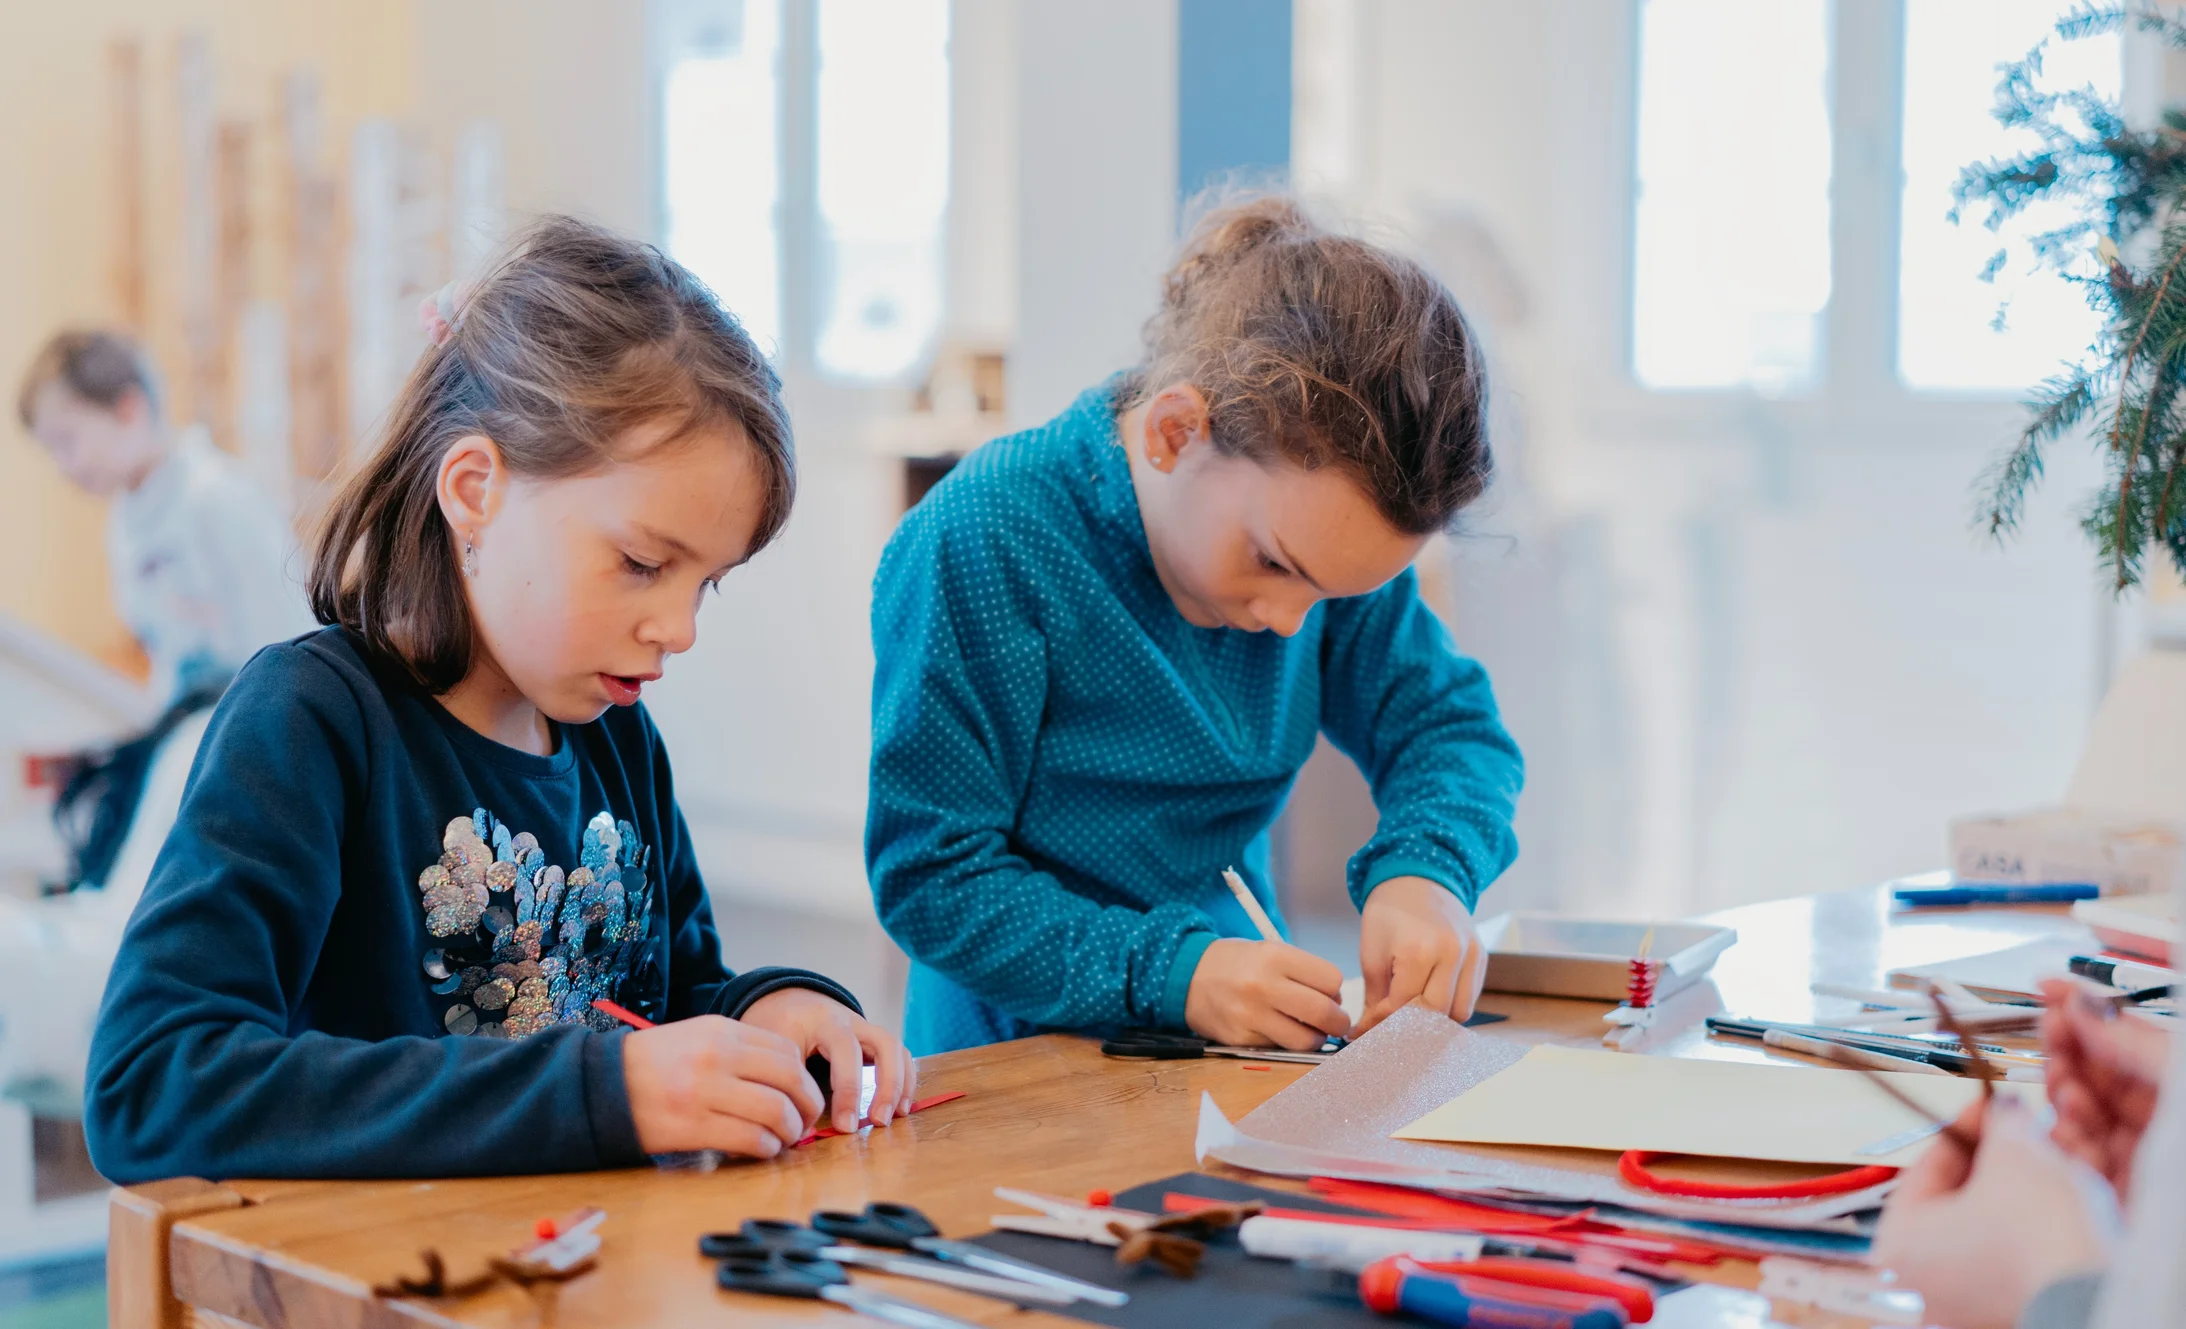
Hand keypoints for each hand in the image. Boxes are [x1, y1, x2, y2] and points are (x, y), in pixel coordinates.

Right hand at [621, 1015, 823, 1157]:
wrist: (602, 1085)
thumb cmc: (655, 1064)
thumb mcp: (697, 1037)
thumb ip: (739, 1049)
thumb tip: (786, 1079)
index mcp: (722, 1031)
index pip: (786, 1051)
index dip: (806, 1078)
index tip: (805, 1096)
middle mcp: (719, 1056)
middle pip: (790, 1080)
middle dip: (808, 1105)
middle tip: (805, 1122)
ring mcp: (706, 1091)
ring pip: (776, 1111)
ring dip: (790, 1131)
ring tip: (784, 1139)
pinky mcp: (694, 1126)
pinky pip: (750, 1138)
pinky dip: (766, 1148)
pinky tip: (761, 1150)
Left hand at [741, 988, 916, 1134]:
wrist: (787, 1002)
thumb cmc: (777, 1027)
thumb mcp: (771, 1046)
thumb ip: (782, 1078)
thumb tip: (794, 1123)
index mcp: (823, 1020)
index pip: (845, 1051)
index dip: (848, 1090)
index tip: (846, 1126)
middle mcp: (851, 1021)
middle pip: (883, 1044)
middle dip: (885, 1086)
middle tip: (878, 1122)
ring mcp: (866, 1029)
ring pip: (896, 1048)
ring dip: (900, 1083)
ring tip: (896, 1116)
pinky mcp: (873, 1041)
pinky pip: (900, 1055)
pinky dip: (905, 1079)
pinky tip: (901, 1108)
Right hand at [1185, 938, 1350, 1049]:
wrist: (1188, 977)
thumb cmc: (1237, 964)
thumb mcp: (1269, 951)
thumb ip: (1303, 972)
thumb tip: (1336, 1003)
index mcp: (1274, 956)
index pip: (1330, 980)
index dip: (1335, 989)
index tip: (1329, 993)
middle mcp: (1262, 985)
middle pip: (1324, 1012)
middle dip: (1338, 1022)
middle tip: (1336, 1022)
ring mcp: (1250, 1015)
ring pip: (1306, 1040)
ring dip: (1315, 1038)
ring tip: (1309, 1030)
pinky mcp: (1241, 1039)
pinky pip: (1280, 1049)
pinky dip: (1287, 1043)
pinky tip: (1280, 1030)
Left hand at [1357, 876, 1486, 1030]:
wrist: (1419, 879)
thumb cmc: (1389, 913)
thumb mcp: (1371, 952)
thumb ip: (1375, 998)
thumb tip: (1368, 1033)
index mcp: (1420, 950)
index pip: (1402, 1007)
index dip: (1380, 1023)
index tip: (1364, 1032)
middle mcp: (1452, 954)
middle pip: (1434, 1014)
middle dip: (1407, 1026)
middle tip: (1386, 1028)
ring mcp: (1472, 955)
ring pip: (1458, 1013)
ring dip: (1434, 1020)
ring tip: (1409, 1012)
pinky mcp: (1482, 957)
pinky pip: (1469, 998)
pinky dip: (1450, 1006)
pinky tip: (1428, 999)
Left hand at [1870, 1098, 2118, 1328]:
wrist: (2101, 1295)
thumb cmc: (2039, 1234)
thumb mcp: (2014, 1155)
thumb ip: (1999, 1124)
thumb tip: (2002, 1112)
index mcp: (1899, 1247)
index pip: (1925, 1169)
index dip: (1963, 1128)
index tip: (1988, 1107)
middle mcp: (1925, 1283)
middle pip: (1959, 1198)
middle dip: (1999, 1158)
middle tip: (2022, 1130)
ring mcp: (1969, 1303)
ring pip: (1995, 1223)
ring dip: (2025, 1184)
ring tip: (2054, 1158)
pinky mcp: (2013, 1310)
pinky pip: (2020, 1252)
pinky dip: (2041, 1220)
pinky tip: (2070, 1195)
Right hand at [2039, 977, 2169, 1198]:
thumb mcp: (2183, 1085)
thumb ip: (2139, 1044)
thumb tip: (2088, 1005)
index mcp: (2180, 1092)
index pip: (2130, 1038)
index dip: (2089, 1009)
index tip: (2050, 987)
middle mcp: (2165, 1125)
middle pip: (2100, 1074)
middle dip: (2068, 1050)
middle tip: (2049, 1032)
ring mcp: (2142, 1161)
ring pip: (2081, 1115)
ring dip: (2063, 1098)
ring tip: (2065, 1093)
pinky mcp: (2118, 1198)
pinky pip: (2077, 1161)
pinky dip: (2061, 1144)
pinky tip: (2062, 1134)